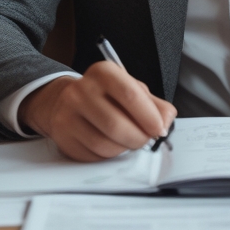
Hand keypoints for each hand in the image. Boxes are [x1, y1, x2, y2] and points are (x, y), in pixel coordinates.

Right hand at [19, 62, 176, 161]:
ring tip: (128, 141)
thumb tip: (166, 121)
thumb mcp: (130, 89)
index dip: (149, 116)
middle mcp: (82, 90)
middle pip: (116, 124)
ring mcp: (68, 114)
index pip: (130, 94)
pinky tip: (110, 144)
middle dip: (138, 138)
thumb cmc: (105, 96)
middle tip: (146, 139)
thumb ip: (154, 104)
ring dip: (124, 148)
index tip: (159, 129)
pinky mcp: (63, 137)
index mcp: (103, 73)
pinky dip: (108, 156)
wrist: (64, 101)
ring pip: (104, 144)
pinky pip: (93, 155)